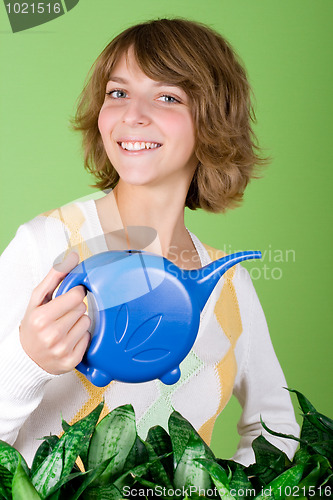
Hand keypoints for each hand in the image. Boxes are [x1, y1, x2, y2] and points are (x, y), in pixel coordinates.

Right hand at [19, 252, 90, 374]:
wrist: (27, 357)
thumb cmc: (33, 325)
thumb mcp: (38, 299)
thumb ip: (55, 276)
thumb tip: (72, 256)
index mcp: (41, 318)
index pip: (75, 297)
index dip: (75, 293)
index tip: (70, 296)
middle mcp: (52, 335)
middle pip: (82, 309)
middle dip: (75, 308)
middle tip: (63, 314)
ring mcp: (62, 350)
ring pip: (87, 323)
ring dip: (79, 322)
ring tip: (66, 326)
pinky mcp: (72, 361)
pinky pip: (88, 338)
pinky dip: (81, 337)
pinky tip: (69, 338)